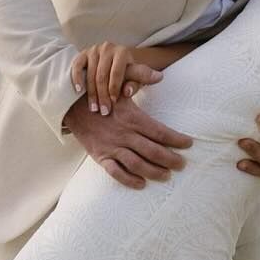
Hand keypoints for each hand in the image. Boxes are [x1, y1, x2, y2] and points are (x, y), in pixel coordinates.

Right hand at [63, 90, 192, 188]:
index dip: (176, 139)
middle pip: (153, 151)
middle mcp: (124, 134)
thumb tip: (160, 75)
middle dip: (171, 159)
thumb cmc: (100, 94)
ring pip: (137, 164)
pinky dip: (129, 180)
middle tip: (182, 164)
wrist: (71, 105)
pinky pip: (116, 172)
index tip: (189, 143)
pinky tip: (141, 184)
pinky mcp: (100, 155)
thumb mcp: (119, 83)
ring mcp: (112, 147)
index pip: (160, 131)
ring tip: (166, 176)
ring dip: (154, 172)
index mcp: (132, 117)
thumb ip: (140, 78)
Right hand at [70, 41, 164, 115]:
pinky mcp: (82, 53)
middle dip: (102, 95)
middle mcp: (107, 48)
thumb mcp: (135, 78)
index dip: (114, 88)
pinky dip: (77, 79)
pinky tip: (79, 91)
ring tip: (93, 108)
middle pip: (102, 75)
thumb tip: (127, 92)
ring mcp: (93, 50)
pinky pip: (77, 66)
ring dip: (91, 93)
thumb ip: (135, 84)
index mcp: (122, 52)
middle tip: (103, 111)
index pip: (116, 72)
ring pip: (90, 74)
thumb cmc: (127, 73)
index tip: (113, 102)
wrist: (116, 62)